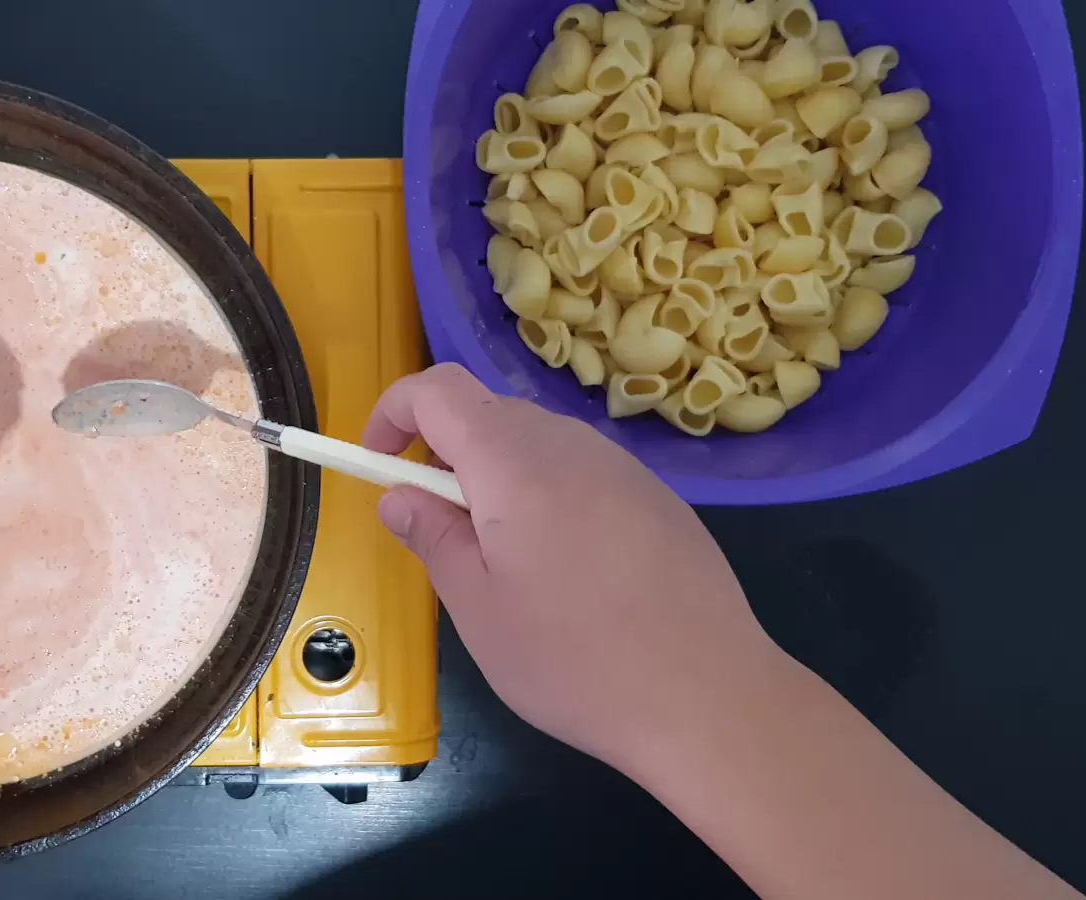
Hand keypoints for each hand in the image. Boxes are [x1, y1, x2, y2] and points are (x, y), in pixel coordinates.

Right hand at [362, 364, 782, 773]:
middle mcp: (571, 444)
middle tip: (438, 530)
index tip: (377, 462)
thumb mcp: (479, 608)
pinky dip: (549, 498)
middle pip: (489, 412)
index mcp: (515, 461)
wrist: (708, 695)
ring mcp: (623, 467)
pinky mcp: (658, 497)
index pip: (438, 388)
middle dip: (445, 453)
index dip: (394, 411)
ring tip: (504, 563)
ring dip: (499, 479)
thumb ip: (433, 536)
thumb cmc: (575, 659)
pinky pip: (582, 473)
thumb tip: (399, 494)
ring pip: (538, 444)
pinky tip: (569, 574)